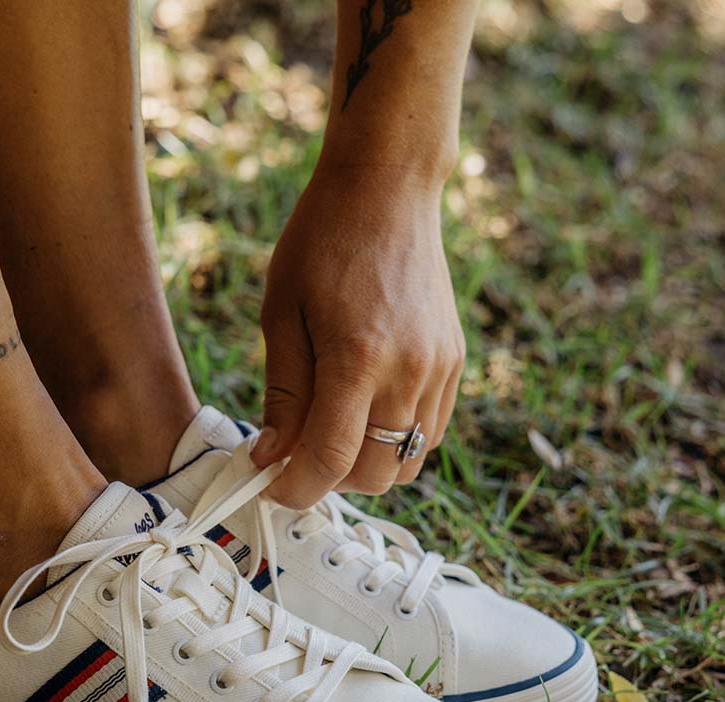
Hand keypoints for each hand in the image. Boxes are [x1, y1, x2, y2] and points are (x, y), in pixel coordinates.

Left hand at [252, 164, 464, 508]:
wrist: (388, 188)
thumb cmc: (322, 241)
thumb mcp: (281, 315)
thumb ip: (282, 393)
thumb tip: (273, 455)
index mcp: (358, 358)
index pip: (331, 460)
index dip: (296, 490)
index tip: (270, 487)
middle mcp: (410, 371)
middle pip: (373, 475)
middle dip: (327, 481)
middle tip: (293, 456)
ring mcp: (440, 369)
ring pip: (406, 462)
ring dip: (364, 466)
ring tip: (328, 434)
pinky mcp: (455, 363)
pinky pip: (429, 433)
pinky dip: (393, 442)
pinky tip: (363, 412)